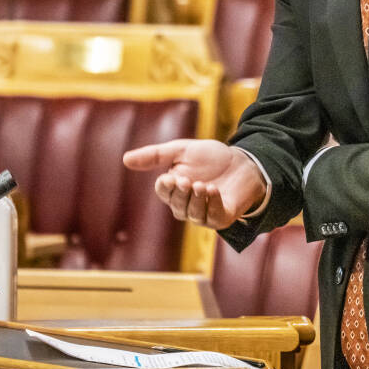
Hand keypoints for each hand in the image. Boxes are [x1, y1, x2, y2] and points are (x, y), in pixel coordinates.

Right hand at [122, 139, 266, 229]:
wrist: (243, 161)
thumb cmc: (212, 158)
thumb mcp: (182, 150)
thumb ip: (156, 155)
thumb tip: (125, 159)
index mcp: (174, 190)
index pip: (163, 192)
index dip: (166, 187)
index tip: (170, 177)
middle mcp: (187, 205)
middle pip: (177, 206)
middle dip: (181, 194)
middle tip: (186, 180)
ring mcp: (204, 214)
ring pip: (193, 214)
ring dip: (196, 200)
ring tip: (202, 185)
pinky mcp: (222, 218)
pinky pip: (213, 217)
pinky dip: (212, 205)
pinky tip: (213, 191)